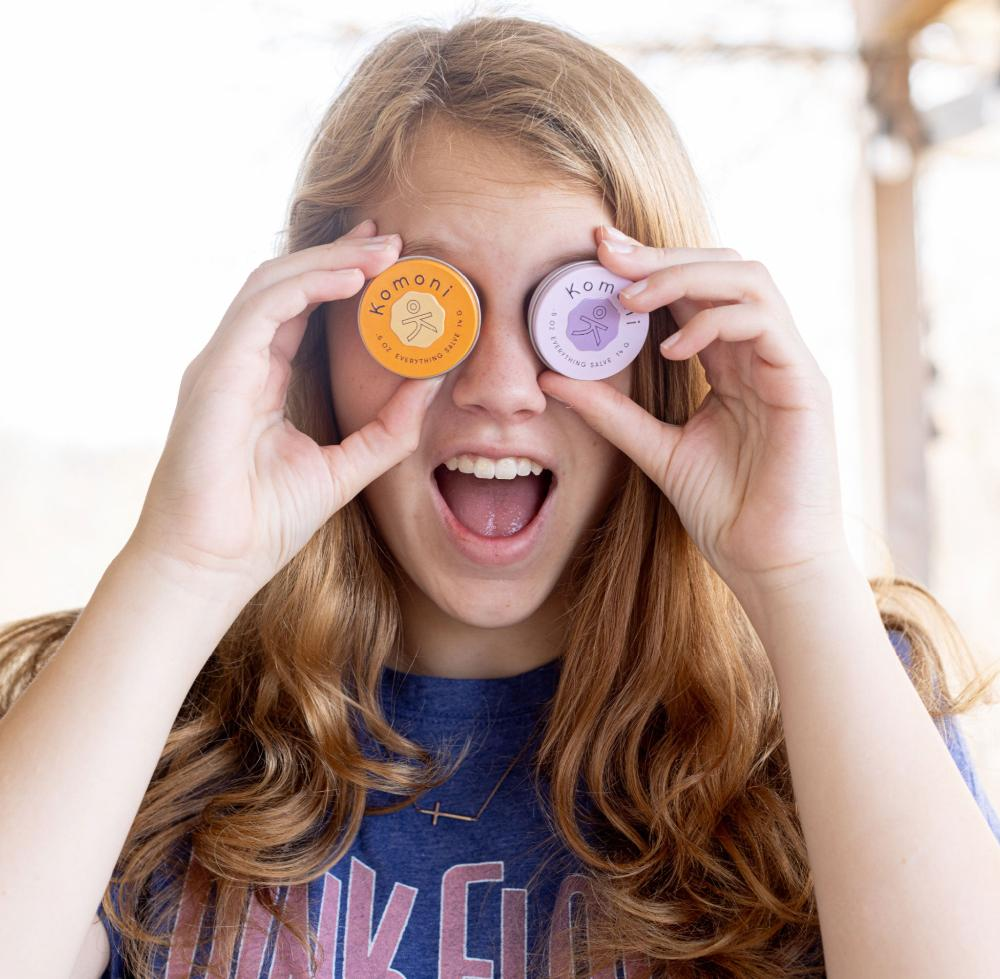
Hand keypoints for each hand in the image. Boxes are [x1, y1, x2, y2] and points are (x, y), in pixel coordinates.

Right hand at [127, 218, 443, 600]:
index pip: (300, 311)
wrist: (213, 564)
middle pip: (288, 285)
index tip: (387, 262)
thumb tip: (433, 382)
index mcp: (261, 380)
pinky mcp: (217, 369)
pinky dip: (309, 284)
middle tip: (393, 240)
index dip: (341, 279)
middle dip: (341, 257)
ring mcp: (223, 362)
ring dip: (331, 261)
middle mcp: (238, 362)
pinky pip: (264, 306)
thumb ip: (388, 427)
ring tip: (384, 251)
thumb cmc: (263, 523)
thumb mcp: (344, 468)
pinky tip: (353, 278)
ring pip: (275, 283)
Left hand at [537, 225, 851, 600]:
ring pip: (749, 280)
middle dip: (660, 255)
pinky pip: (764, 324)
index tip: (595, 255)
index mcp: (730, 364)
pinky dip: (714, 321)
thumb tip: (551, 379)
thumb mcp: (655, 450)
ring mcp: (787, 364)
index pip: (694, 291)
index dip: (648, 266)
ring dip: (684, 276)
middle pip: (722, 268)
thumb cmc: (725, 510)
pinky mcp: (804, 385)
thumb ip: (611, 412)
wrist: (768, 564)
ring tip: (630, 300)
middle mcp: (761, 353)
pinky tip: (672, 348)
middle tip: (604, 254)